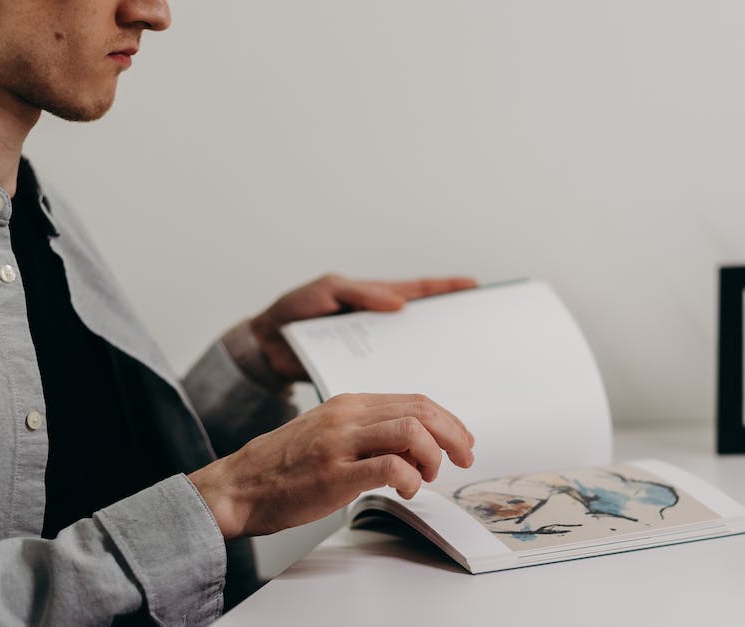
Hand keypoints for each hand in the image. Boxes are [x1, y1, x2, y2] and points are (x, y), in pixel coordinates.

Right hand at [188, 393, 474, 539]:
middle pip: (420, 411)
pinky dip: (410, 479)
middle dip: (453, 435)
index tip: (462, 441)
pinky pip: (389, 467)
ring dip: (431, 457)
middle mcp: (347, 416)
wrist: (238, 486)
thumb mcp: (329, 433)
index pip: (414, 400)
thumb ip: (369, 432)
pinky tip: (406, 490)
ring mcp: (340, 443)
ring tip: (426, 477)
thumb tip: (416, 445)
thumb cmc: (283, 466)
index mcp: (349, 404)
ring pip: (411, 433)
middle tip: (464, 458)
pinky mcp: (334, 475)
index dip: (448, 421)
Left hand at [247, 274, 477, 382]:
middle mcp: (380, 324)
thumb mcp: (326, 292)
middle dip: (451, 336)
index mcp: (375, 299)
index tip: (474, 286)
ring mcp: (373, 349)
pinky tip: (423, 407)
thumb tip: (398, 302)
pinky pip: (391, 381)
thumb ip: (361, 294)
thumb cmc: (294, 311)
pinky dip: (407, 393)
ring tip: (458, 379)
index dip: (446, 288)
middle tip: (477, 347)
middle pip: (424, 328)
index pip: (418, 291)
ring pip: (411, 357)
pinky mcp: (362, 374)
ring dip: (432, 369)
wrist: (267, 348)